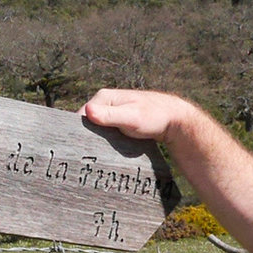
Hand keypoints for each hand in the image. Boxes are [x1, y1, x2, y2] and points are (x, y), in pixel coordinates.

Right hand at [79, 89, 207, 144]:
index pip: (81, 116)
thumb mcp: (130, 117)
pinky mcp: (117, 121)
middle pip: (87, 122)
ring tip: (97, 154)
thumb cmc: (154, 117)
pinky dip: (105, 140)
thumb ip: (109, 115)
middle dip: (87, 137)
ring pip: (96, 128)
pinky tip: (107, 151)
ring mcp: (111, 111)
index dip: (78, 132)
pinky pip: (105, 131)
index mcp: (103, 97)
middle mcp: (105, 102)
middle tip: (88, 155)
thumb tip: (88, 111)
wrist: (173, 120)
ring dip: (96, 140)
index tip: (79, 148)